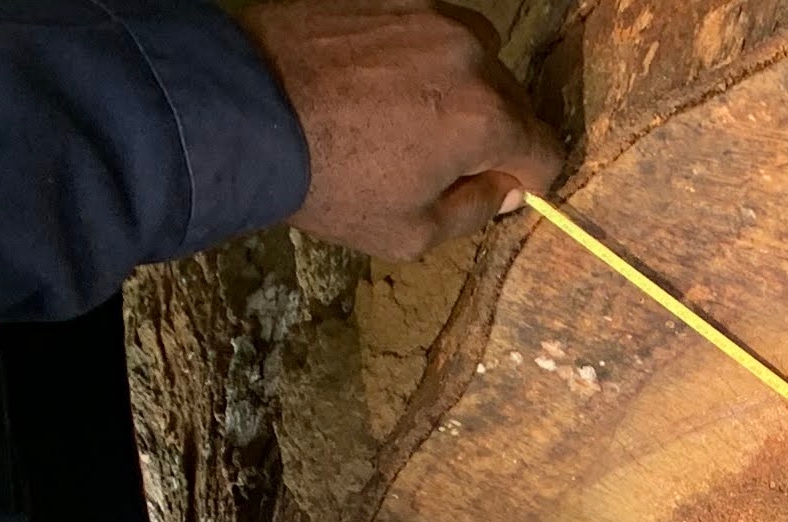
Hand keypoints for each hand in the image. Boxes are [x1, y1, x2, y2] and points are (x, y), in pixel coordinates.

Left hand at [244, 0, 562, 260]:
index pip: (545, 149)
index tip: (492, 189)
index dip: (527, 180)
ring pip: (476, 55)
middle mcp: (470, 55)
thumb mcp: (408, 233)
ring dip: (460, 86)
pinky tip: (377, 83)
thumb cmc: (328, 182)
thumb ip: (473, 212)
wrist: (242, 106)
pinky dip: (419, 56)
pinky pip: (428, 29)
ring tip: (409, 113)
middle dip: (491, 132)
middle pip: (514, 99)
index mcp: (485, 118)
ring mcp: (428, 15)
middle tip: (438, 158)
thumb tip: (504, 190)